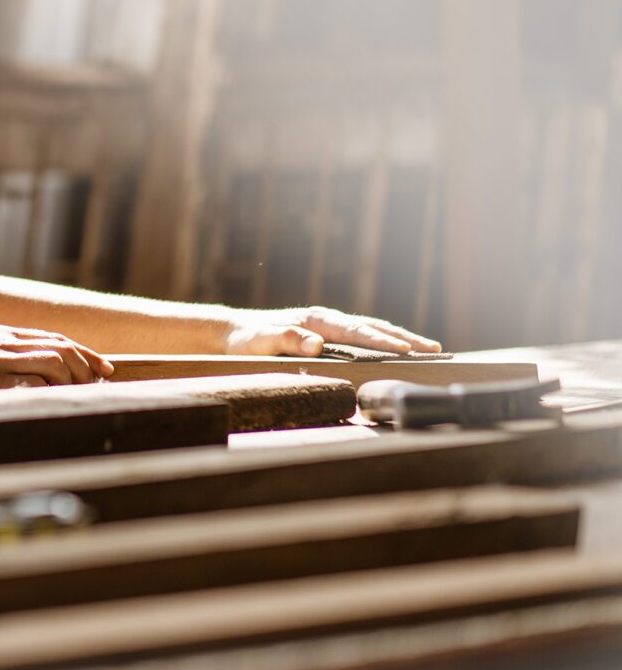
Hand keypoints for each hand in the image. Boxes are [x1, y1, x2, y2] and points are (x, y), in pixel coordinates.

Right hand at [0, 325, 113, 387]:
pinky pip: (29, 386)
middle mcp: (4, 343)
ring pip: (52, 364)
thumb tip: (24, 371)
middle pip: (60, 350)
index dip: (84, 352)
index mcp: (1, 333)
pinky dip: (48, 394)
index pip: (54, 338)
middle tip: (98, 386)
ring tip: (79, 397)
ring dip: (72, 381)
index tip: (103, 366)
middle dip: (86, 368)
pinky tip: (55, 405)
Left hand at [224, 306, 441, 356]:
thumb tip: (316, 344)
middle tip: (436, 350)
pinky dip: (385, 340)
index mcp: (316, 320)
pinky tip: (399, 350)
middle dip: (406, 338)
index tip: (408, 351)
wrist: (234, 332)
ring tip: (430, 349)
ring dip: (401, 337)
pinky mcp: (328, 334)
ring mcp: (329, 325)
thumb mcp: (258, 343)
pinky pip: (363, 335)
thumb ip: (285, 340)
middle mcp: (327, 319)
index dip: (382, 342)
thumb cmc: (245, 340)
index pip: (357, 332)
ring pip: (372, 328)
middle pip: (373, 327)